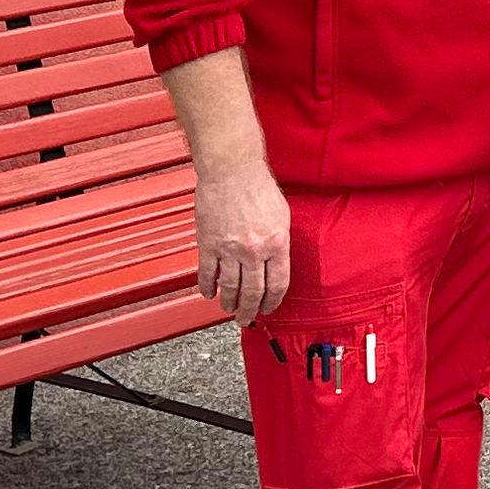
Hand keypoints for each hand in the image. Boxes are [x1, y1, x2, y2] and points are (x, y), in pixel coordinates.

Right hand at [194, 150, 295, 321]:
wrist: (231, 170)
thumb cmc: (258, 187)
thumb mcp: (282, 216)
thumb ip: (280, 242)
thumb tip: (276, 264)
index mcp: (276, 244)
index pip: (278, 285)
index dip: (273, 302)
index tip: (268, 308)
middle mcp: (254, 251)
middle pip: (253, 293)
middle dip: (250, 311)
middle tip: (246, 318)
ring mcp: (229, 249)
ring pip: (230, 288)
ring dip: (230, 303)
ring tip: (229, 309)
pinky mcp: (208, 244)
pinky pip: (207, 274)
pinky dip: (208, 287)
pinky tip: (209, 293)